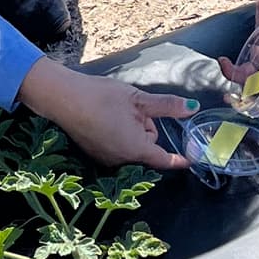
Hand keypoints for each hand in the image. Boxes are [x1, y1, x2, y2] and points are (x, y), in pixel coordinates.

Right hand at [19, 60, 193, 169]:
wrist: (64, 99)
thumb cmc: (102, 97)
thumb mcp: (138, 99)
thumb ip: (167, 106)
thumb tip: (193, 108)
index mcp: (136, 149)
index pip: (164, 160)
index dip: (179, 159)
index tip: (191, 159)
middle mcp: (121, 160)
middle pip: (147, 148)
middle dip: (146, 130)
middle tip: (133, 109)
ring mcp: (106, 159)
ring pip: (131, 147)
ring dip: (131, 133)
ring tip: (117, 112)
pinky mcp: (94, 154)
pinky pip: (117, 148)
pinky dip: (118, 136)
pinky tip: (105, 119)